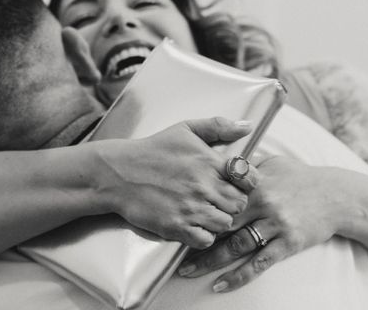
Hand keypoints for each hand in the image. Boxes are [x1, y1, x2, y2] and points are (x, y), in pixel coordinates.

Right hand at [96, 117, 258, 248]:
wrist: (119, 173)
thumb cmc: (153, 150)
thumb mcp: (185, 129)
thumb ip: (219, 126)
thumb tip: (248, 127)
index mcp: (209, 162)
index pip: (248, 179)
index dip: (246, 183)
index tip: (235, 183)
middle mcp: (203, 186)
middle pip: (239, 204)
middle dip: (232, 203)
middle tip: (218, 199)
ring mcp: (190, 208)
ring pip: (225, 224)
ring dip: (219, 220)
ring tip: (205, 211)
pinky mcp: (176, 226)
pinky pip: (206, 240)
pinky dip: (204, 235)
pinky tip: (194, 224)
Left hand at [178, 155, 356, 290]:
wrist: (336, 196)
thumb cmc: (301, 177)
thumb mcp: (274, 163)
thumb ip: (248, 166)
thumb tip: (224, 162)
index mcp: (255, 181)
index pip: (219, 192)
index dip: (197, 203)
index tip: (176, 210)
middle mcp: (263, 202)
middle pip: (221, 221)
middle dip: (196, 234)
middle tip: (171, 244)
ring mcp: (275, 224)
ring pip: (236, 245)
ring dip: (209, 260)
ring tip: (187, 270)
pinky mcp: (288, 243)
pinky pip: (259, 263)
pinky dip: (238, 276)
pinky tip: (220, 284)